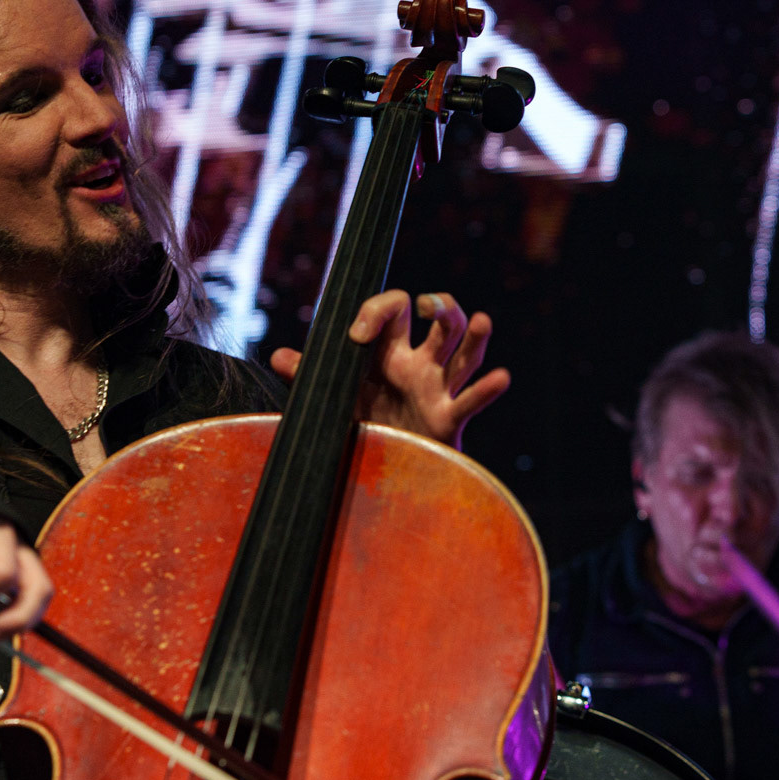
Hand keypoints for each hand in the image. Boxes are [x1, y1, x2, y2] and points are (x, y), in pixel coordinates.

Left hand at [268, 291, 510, 448]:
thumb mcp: (333, 398)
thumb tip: (278, 357)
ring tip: (480, 320)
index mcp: (390, 353)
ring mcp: (438, 389)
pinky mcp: (448, 420)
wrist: (380, 474)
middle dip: (440, 305)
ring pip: (465, 353)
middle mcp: (420, 365)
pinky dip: (486, 391)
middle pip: (442, 321)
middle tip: (427, 307)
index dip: (377, 312)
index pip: (394, 311)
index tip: (357, 335)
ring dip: (475, 336)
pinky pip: (471, 402)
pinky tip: (500, 378)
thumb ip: (309, 375)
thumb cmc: (362, 427)